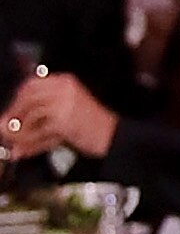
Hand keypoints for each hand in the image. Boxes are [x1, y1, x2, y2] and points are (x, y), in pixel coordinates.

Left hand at [1, 72, 115, 160]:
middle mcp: (64, 89)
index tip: (10, 113)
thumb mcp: (67, 110)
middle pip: (28, 96)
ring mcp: (64, 104)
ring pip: (31, 115)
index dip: (17, 99)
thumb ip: (43, 112)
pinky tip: (24, 151)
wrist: (114, 137)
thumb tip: (14, 121)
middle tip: (5, 129)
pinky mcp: (64, 121)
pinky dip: (30, 143)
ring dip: (19, 132)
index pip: (32, 84)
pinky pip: (40, 132)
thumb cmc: (92, 125)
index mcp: (65, 82)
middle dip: (14, 113)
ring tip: (14, 143)